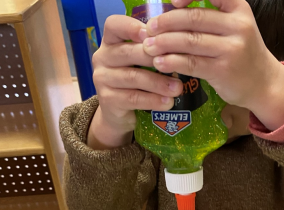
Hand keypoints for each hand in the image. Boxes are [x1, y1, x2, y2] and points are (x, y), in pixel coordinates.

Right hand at [87, 15, 183, 148]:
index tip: (151, 34)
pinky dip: (153, 100)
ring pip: (133, 77)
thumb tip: (181, 40)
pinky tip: (168, 102)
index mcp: (110, 41)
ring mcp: (102, 79)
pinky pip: (133, 98)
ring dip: (158, 83)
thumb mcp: (139, 58)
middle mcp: (102, 58)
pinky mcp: (107, 100)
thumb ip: (152, 46)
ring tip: (177, 88)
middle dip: (155, 57)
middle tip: (178, 63)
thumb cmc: (135, 76)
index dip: (131, 27)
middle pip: (128, 52)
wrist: (118, 111)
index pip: (113, 25)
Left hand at [142, 0, 283, 130]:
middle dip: (166, 22)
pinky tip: (158, 62)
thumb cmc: (239, 50)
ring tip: (147, 46)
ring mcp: (232, 48)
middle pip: (194, 18)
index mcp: (239, 8)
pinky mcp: (223, 70)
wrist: (262, 82)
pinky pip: (191, 63)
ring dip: (164, 43)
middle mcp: (238, 25)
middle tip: (149, 28)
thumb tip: (169, 11)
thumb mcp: (233, 26)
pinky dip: (171, 61)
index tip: (172, 2)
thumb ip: (209, 16)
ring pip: (190, 41)